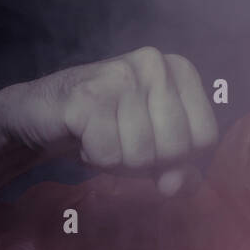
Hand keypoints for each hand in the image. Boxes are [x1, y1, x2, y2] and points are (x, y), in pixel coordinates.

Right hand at [0, 46, 218, 196]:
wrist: (42, 114)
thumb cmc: (107, 127)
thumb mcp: (152, 146)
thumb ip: (177, 167)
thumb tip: (179, 185)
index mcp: (180, 70)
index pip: (206, 137)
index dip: (179, 157)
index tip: (152, 144)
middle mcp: (154, 64)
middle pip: (177, 147)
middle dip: (147, 161)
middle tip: (121, 142)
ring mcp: (121, 76)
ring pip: (142, 154)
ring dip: (117, 159)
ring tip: (101, 136)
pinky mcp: (87, 96)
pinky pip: (108, 154)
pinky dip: (94, 157)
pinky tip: (83, 136)